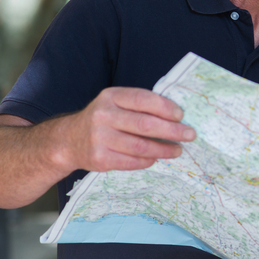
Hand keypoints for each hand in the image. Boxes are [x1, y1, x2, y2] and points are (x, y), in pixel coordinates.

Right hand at [62, 87, 195, 171]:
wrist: (69, 140)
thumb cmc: (104, 119)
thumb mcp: (116, 103)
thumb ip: (140, 105)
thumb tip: (176, 116)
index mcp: (111, 96)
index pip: (143, 99)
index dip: (165, 107)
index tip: (181, 115)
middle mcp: (103, 115)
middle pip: (145, 124)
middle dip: (172, 131)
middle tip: (189, 135)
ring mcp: (99, 138)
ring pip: (141, 146)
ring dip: (164, 149)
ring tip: (178, 150)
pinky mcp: (99, 158)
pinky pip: (131, 161)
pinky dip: (148, 160)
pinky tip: (157, 158)